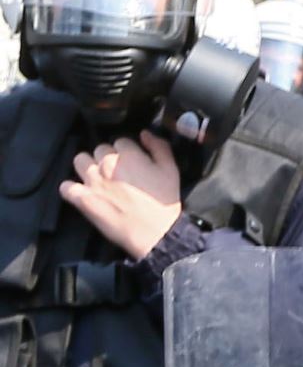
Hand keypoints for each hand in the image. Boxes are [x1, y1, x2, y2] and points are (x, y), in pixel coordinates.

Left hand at [58, 132, 182, 260]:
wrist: (155, 233)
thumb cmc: (164, 202)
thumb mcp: (171, 170)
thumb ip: (159, 146)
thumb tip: (144, 134)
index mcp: (128, 155)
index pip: (120, 141)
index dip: (127, 151)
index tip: (132, 162)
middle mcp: (106, 164)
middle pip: (99, 149)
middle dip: (108, 157)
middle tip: (117, 172)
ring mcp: (92, 181)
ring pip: (79, 160)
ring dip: (87, 166)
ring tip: (97, 177)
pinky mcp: (82, 199)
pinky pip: (65, 187)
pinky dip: (71, 188)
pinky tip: (81, 191)